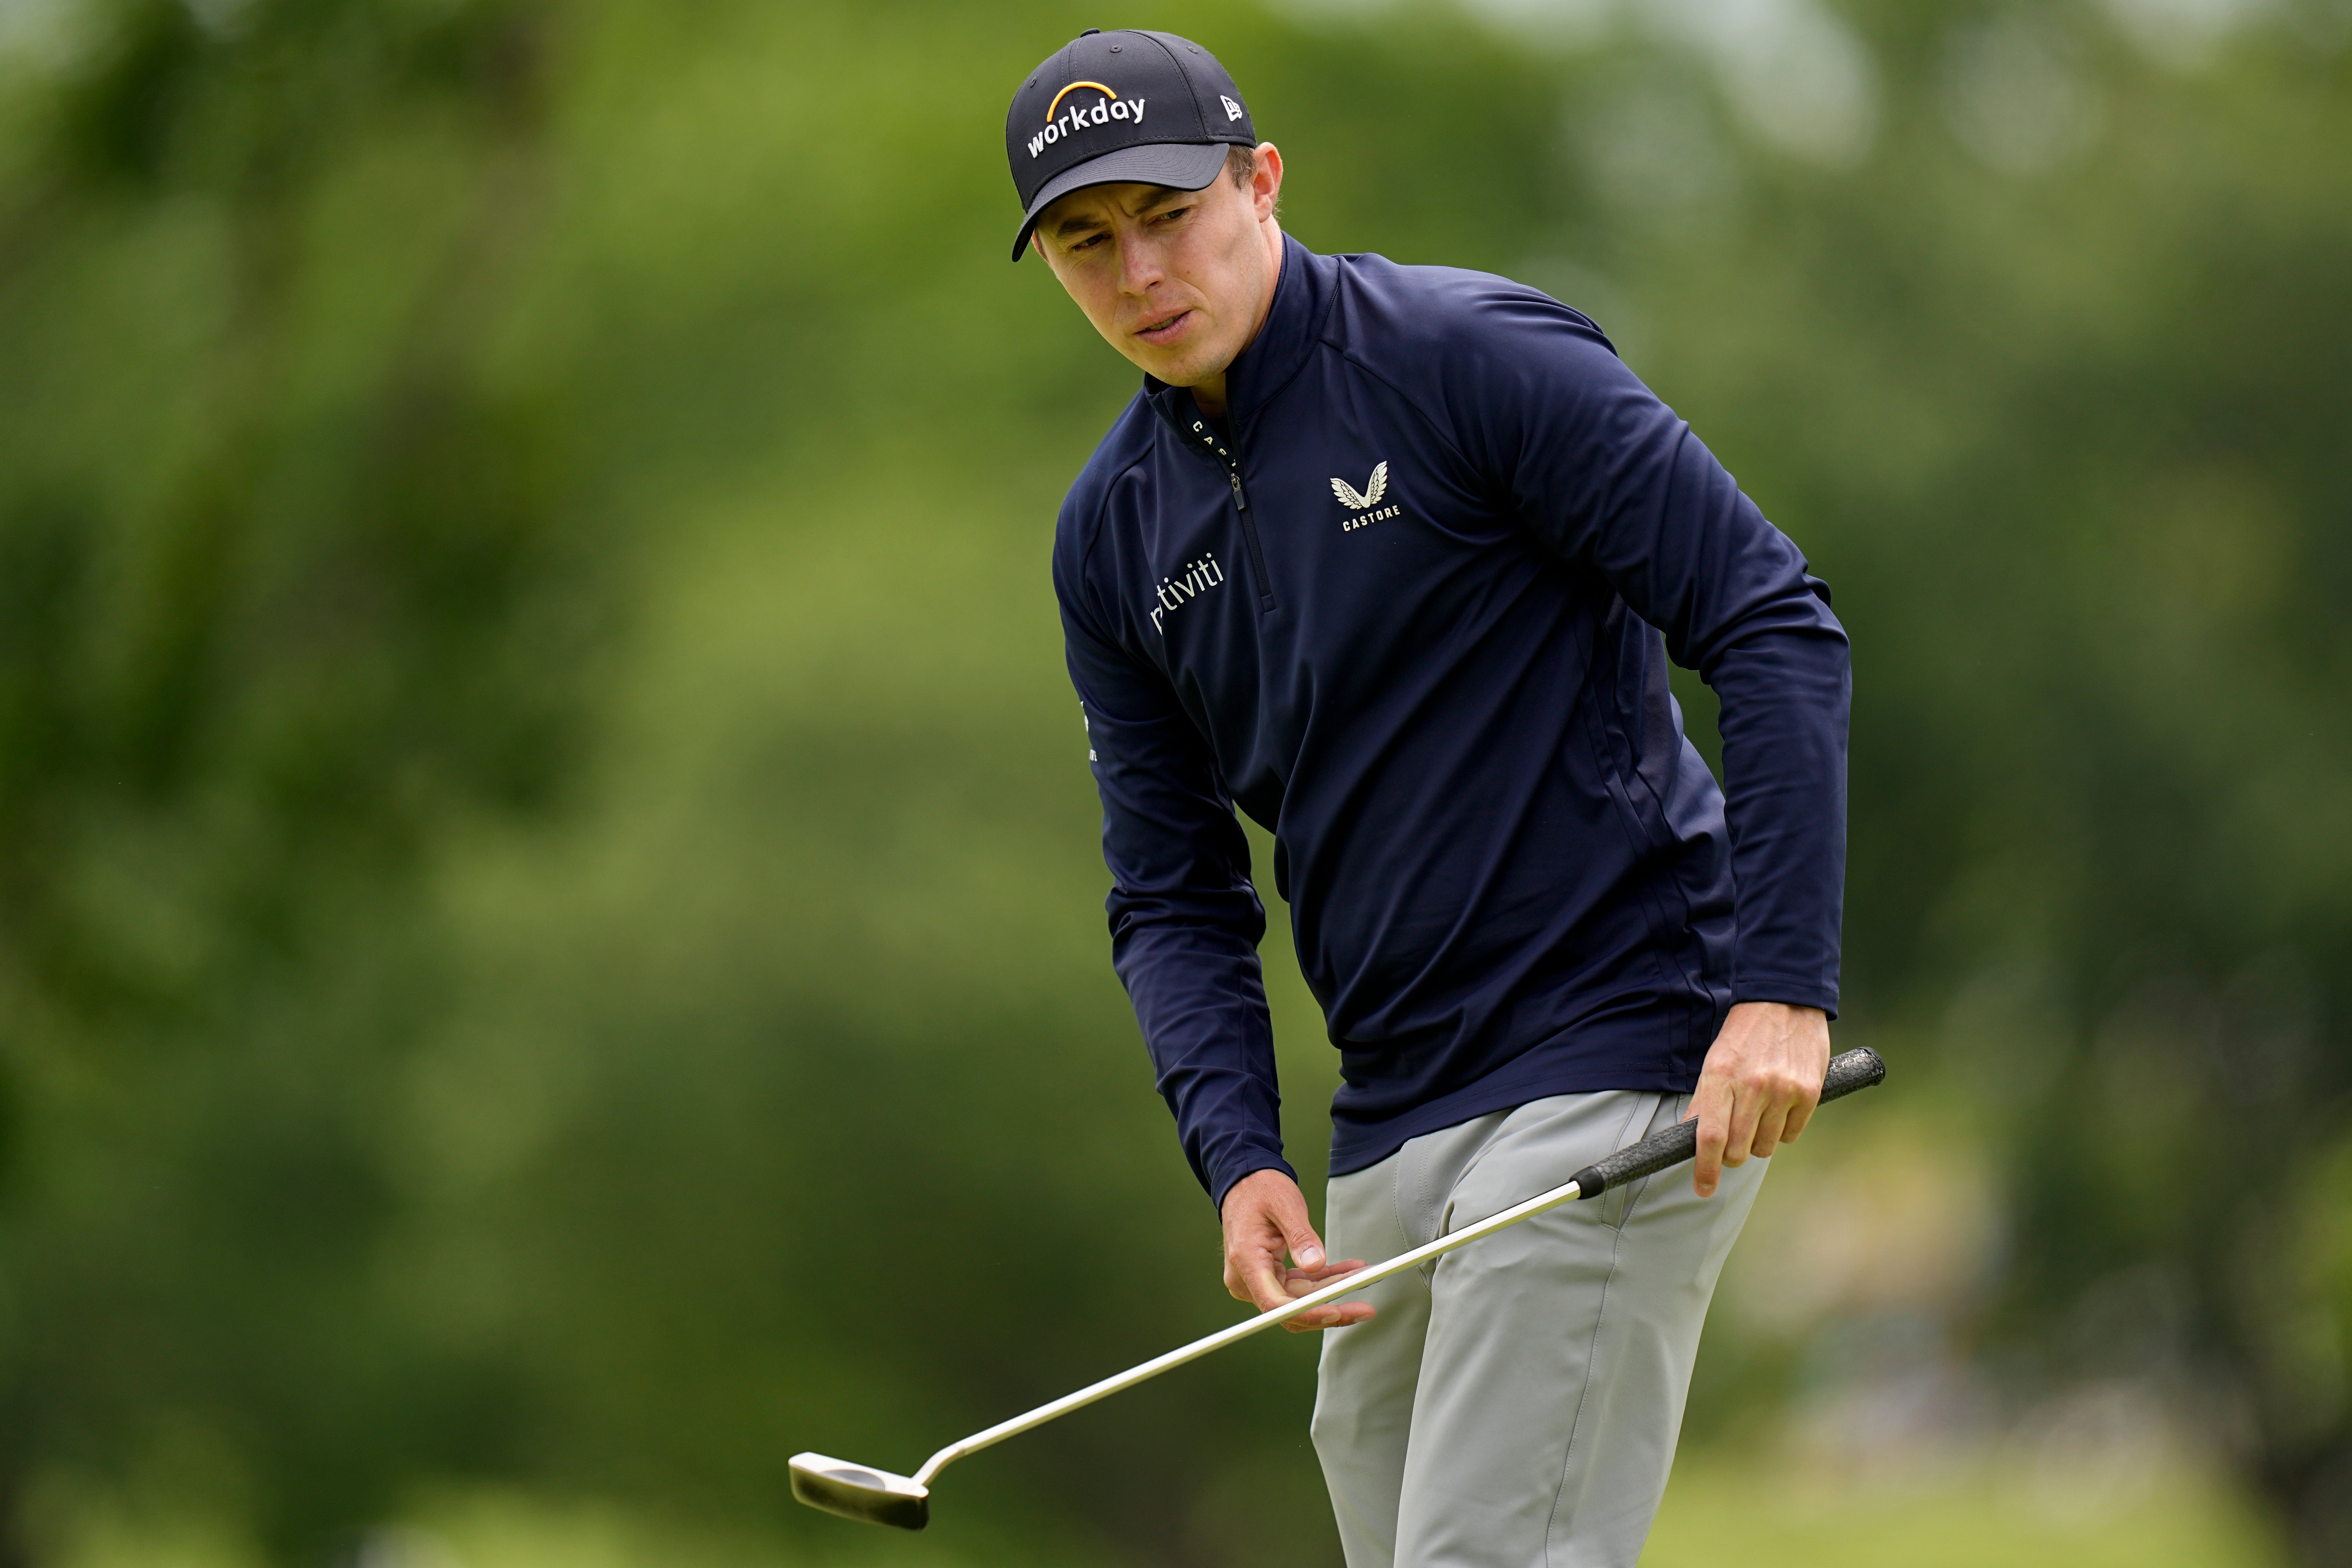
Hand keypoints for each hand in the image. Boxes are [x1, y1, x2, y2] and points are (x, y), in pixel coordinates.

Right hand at [1219, 1168, 1374, 1331]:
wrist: (1245, 1180)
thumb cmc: (1260, 1189)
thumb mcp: (1284, 1205)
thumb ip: (1300, 1236)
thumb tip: (1316, 1264)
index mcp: (1247, 1261)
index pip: (1275, 1303)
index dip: (1307, 1313)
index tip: (1335, 1310)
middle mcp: (1246, 1278)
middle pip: (1291, 1307)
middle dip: (1331, 1307)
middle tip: (1365, 1308)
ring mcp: (1257, 1278)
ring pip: (1300, 1298)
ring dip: (1332, 1289)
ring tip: (1364, 1277)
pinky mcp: (1269, 1274)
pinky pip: (1300, 1285)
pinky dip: (1324, 1279)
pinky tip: (1348, 1271)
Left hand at [1688, 1001, 1830, 1197]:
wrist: (1784, 1002)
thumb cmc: (1742, 1037)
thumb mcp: (1713, 1063)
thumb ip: (1704, 1102)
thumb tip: (1692, 1141)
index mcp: (1720, 1077)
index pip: (1710, 1137)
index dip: (1706, 1169)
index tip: (1703, 1188)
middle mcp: (1752, 1086)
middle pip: (1738, 1150)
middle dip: (1732, 1155)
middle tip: (1733, 1141)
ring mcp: (1783, 1091)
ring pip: (1765, 1147)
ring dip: (1758, 1141)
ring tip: (1758, 1114)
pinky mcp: (1809, 1094)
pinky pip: (1791, 1135)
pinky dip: (1782, 1131)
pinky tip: (1779, 1107)